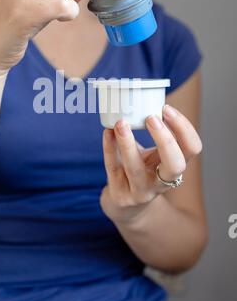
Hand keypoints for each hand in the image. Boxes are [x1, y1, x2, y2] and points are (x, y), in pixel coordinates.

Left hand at [100, 104, 202, 224]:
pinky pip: (113, 168)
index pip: (192, 148)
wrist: (126, 205)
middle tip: (151, 117)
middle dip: (166, 140)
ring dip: (128, 143)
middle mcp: (162, 182)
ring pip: (136, 168)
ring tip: (120, 122)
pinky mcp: (120, 194)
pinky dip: (109, 148)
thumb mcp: (154, 155)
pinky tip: (107, 132)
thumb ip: (154, 133)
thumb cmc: (143, 170)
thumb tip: (142, 95)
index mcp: (175, 167)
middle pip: (175, 164)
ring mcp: (140, 191)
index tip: (166, 109)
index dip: (184, 129)